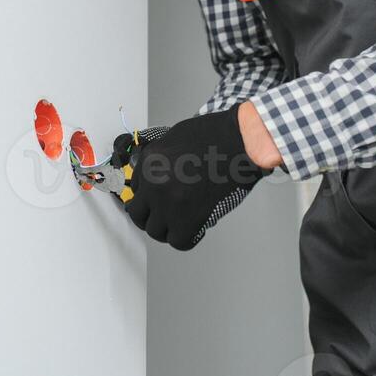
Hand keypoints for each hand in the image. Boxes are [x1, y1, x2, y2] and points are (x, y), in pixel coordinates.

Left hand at [108, 102, 264, 250]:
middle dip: (150, 217)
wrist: (240, 141)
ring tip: (182, 222)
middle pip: (138, 214)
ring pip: (155, 231)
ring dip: (168, 229)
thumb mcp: (176, 138)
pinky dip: (187, 238)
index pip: (135, 189)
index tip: (157, 200)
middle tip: (164, 216)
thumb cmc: (216, 134)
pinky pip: (179, 241)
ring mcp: (170, 202)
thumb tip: (160, 177)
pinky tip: (196, 229)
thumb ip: (163, 161)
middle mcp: (154, 183)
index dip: (148, 196)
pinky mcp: (189, 217)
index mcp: (149, 161)